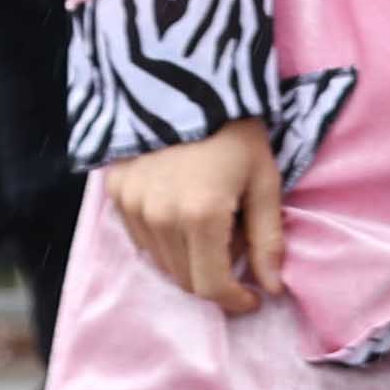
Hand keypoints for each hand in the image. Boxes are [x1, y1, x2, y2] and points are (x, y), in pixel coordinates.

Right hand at [102, 118, 280, 315]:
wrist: (187, 88)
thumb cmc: (237, 134)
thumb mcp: (265, 184)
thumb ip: (268, 240)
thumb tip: (273, 287)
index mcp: (200, 216)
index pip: (210, 285)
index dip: (234, 301)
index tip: (254, 297)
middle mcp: (158, 217)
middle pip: (184, 279)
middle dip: (217, 281)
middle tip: (240, 256)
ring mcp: (131, 206)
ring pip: (161, 263)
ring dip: (191, 262)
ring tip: (217, 229)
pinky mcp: (116, 195)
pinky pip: (142, 239)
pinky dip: (167, 242)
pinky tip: (187, 216)